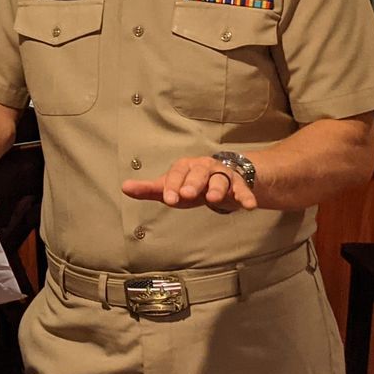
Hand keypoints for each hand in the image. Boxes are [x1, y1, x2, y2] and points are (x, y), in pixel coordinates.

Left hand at [122, 156, 257, 212]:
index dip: (173, 185)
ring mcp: (222, 175)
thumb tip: (124, 187)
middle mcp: (204, 167)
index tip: (169, 199)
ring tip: (214, 199)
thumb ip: (149, 189)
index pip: (177, 173)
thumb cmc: (189, 184)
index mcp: (185, 166)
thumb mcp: (170, 187)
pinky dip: (246, 196)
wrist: (219, 180)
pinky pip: (243, 189)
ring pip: (220, 178)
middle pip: (199, 173)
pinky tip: (249, 206)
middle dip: (193, 183)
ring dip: (217, 188)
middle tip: (187, 195)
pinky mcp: (238, 185)